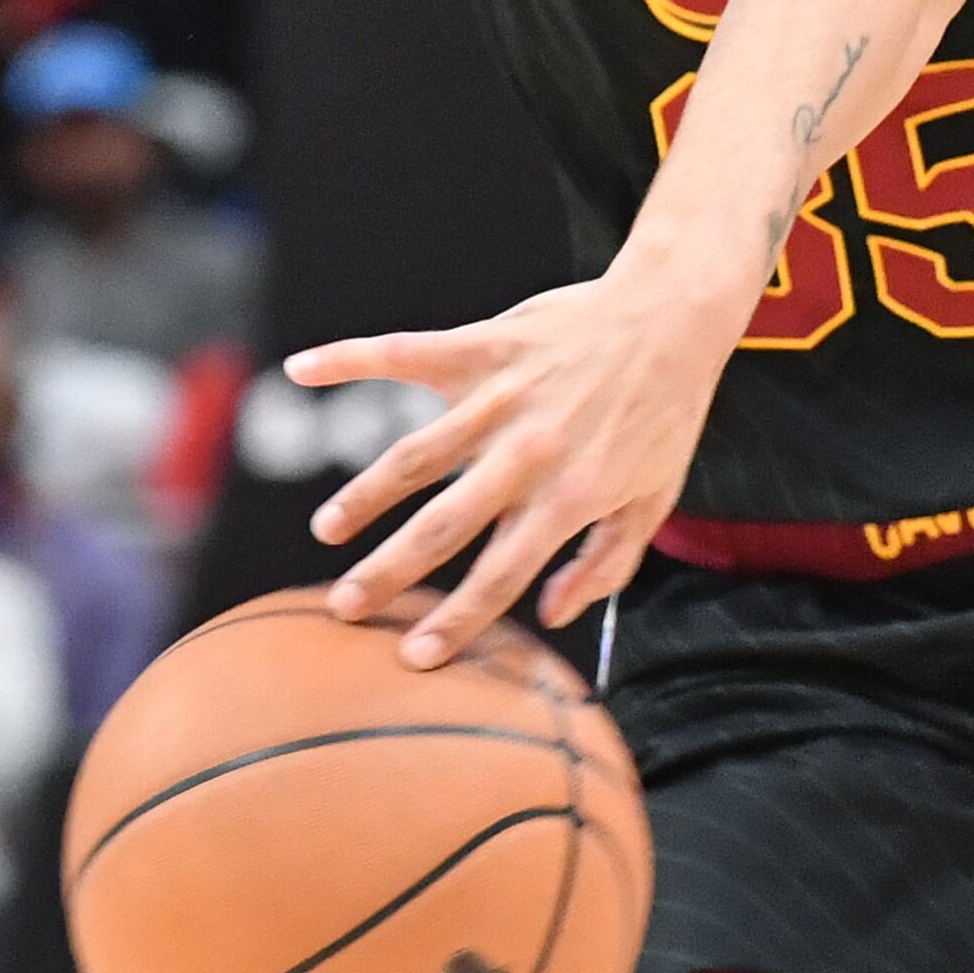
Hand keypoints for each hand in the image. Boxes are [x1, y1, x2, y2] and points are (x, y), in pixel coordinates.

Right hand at [293, 266, 736, 667]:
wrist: (673, 316)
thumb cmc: (665, 414)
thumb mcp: (654, 501)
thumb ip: (605, 564)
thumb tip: (549, 615)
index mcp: (570, 496)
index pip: (503, 573)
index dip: (458, 619)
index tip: (413, 656)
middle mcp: (529, 452)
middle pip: (445, 523)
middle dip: (390, 570)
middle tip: (344, 606)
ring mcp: (501, 398)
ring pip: (416, 454)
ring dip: (365, 493)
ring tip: (328, 530)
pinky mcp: (485, 347)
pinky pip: (406, 353)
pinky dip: (350, 358)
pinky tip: (300, 369)